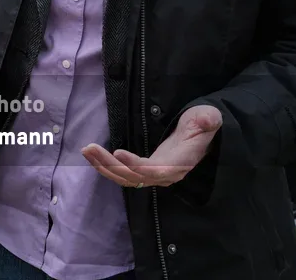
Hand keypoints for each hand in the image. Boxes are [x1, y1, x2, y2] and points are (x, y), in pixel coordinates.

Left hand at [82, 104, 222, 188]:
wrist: (202, 134)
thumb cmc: (202, 123)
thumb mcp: (208, 118)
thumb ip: (208, 120)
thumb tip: (208, 120)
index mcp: (180, 161)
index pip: (156, 170)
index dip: (137, 165)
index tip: (118, 152)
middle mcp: (166, 173)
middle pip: (135, 176)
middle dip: (111, 165)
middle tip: (90, 149)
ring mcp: (154, 174)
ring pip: (126, 178)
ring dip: (104, 166)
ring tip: (86, 151)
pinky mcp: (145, 170)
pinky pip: (124, 174)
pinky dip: (107, 166)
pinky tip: (92, 155)